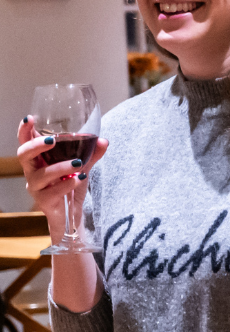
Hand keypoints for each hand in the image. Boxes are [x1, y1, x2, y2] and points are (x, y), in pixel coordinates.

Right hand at [16, 116, 108, 241]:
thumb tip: (104, 141)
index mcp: (39, 159)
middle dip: (35, 145)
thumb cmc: (70, 185)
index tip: (29, 118)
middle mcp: (33, 171)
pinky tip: (80, 179)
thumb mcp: (83, 166)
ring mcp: (36, 187)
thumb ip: (92, 153)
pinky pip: (52, 192)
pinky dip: (67, 184)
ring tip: (78, 164)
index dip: (24, 130)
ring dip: (60, 167)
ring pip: (40, 174)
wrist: (71, 214)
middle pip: (23, 155)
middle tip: (52, 140)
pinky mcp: (44, 201)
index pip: (26, 142)